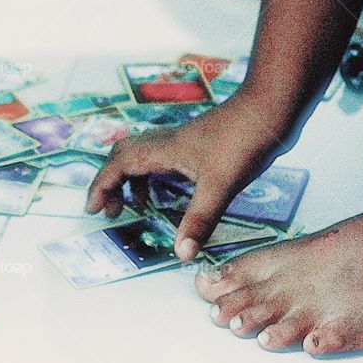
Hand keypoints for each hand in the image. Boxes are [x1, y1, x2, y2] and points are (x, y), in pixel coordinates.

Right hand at [86, 93, 292, 260]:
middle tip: (110, 210)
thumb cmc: (243, 140)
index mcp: (161, 149)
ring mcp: (179, 142)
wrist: (269, 109)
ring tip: (137, 207)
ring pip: (140, 157)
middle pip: (121, 158)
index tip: (93, 210)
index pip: (117, 166)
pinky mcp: (194, 144)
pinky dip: (154, 177)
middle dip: (109, 184)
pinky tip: (170, 193)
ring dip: (131, 181)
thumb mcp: (220, 186)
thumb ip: (199, 220)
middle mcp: (164, 142)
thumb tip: (181, 254)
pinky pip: (161, 159)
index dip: (100, 187)